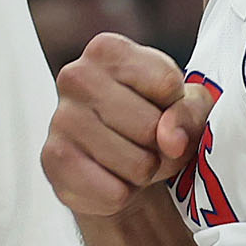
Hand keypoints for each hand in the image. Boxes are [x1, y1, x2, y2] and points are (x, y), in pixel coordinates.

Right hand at [42, 33, 214, 216]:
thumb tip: (170, 140)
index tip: (160, 108)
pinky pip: (114, 192)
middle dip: (160, 146)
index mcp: (107, 50)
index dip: (176, 106)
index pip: (166, 83)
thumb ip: (191, 112)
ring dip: (143, 172)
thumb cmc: (150, 123)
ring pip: (136, 163)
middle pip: (150, 125)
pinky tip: (109, 178)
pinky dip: (122, 194)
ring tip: (128, 160)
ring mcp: (60, 119)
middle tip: (145, 143)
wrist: (111, 167)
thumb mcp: (186, 105)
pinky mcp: (54, 161)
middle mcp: (76, 76)